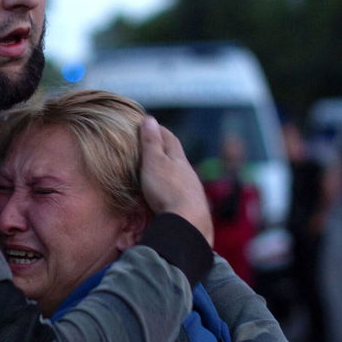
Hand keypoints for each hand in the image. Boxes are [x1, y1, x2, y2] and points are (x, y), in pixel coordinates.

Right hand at [139, 117, 212, 245]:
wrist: (188, 221)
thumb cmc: (167, 189)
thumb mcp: (154, 162)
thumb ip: (151, 143)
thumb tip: (149, 119)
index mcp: (179, 159)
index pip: (170, 139)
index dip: (159, 130)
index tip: (150, 124)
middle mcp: (188, 173)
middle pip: (177, 156)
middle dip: (167, 149)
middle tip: (156, 144)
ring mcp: (192, 190)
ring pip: (181, 175)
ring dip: (172, 170)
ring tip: (161, 170)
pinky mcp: (192, 207)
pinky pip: (182, 191)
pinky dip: (174, 187)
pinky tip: (171, 194)